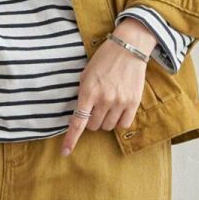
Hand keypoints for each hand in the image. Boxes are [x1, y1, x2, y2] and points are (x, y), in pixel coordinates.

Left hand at [61, 23, 154, 154]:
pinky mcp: (133, 102)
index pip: (78, 122)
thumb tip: (81, 113)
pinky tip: (118, 110)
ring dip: (105, 120)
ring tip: (108, 105)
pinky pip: (123, 124)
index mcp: (88, 91)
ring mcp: (120, 102)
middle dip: (92, 120)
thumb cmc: (104, 59)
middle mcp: (104, 99)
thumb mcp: (86, 74)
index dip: (71, 139)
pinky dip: (119, 121)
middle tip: (96, 107)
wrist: (129, 47)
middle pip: (94, 126)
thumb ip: (83, 94)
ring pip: (108, 126)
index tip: (65, 152)